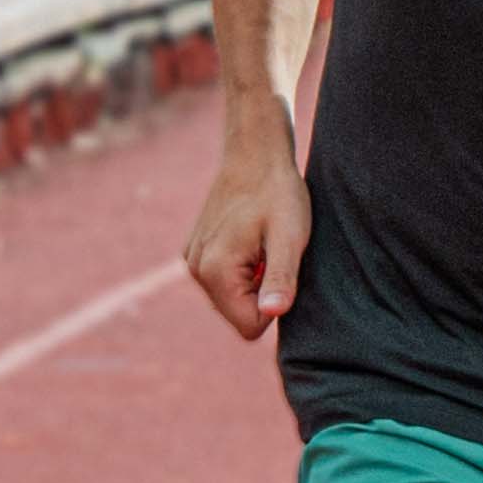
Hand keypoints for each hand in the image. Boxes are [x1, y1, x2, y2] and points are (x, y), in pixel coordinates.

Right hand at [184, 124, 307, 342]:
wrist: (255, 155)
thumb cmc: (279, 194)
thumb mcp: (289, 237)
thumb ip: (280, 278)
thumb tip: (273, 313)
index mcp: (215, 271)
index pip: (250, 327)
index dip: (274, 305)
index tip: (281, 269)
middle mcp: (196, 269)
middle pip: (238, 314)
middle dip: (262, 293)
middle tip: (274, 254)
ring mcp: (193, 260)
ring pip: (231, 298)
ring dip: (253, 281)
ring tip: (264, 246)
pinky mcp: (196, 251)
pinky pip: (224, 280)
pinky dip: (242, 268)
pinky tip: (253, 241)